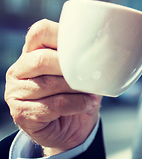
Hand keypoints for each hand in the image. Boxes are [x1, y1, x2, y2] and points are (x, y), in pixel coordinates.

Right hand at [4, 19, 101, 155]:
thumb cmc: (79, 91)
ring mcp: (16, 91)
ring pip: (48, 84)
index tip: (85, 47)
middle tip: (90, 75)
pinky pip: (52, 105)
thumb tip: (108, 44)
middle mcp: (20, 69)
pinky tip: (87, 104)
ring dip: (77, 89)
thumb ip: (87, 54)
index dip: (63, 36)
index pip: (40, 32)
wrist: (74, 126)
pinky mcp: (20, 113)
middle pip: (42, 59)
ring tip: (91, 92)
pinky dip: (76, 104)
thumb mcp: (84, 68)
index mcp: (33, 51)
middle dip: (71, 67)